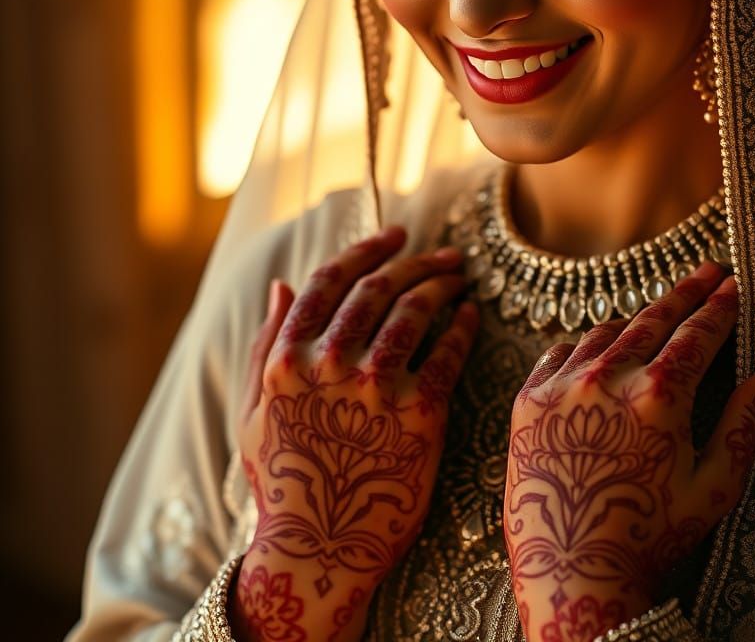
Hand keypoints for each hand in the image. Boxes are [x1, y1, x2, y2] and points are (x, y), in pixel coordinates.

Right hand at [231, 226, 478, 641]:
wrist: (320, 550)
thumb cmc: (285, 481)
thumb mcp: (253, 413)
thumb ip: (264, 344)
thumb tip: (279, 284)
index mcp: (287, 359)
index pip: (331, 280)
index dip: (367, 249)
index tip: (396, 235)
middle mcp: (329, 365)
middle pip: (379, 287)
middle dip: (415, 260)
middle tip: (444, 255)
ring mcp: (375, 389)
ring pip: (414, 311)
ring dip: (441, 284)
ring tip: (459, 278)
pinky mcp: (419, 415)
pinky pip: (447, 353)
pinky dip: (462, 326)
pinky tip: (471, 316)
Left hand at [503, 261, 754, 641]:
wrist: (570, 572)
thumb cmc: (651, 537)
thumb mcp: (713, 484)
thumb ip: (748, 419)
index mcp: (658, 397)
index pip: (697, 335)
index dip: (719, 308)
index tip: (732, 284)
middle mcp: (606, 379)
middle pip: (653, 319)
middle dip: (685, 293)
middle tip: (705, 271)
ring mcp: (562, 386)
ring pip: (605, 332)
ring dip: (636, 319)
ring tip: (657, 313)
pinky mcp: (527, 401)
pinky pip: (560, 353)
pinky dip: (585, 345)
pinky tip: (598, 348)